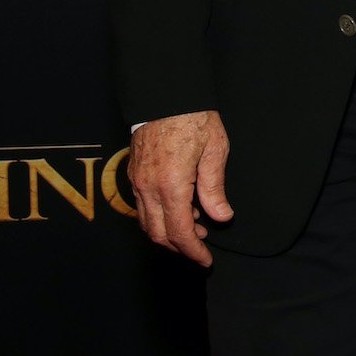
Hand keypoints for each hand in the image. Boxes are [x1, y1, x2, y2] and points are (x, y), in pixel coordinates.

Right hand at [130, 109, 231, 264]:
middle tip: (202, 247)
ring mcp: (137, 181)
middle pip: (158, 233)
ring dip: (169, 231)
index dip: (193, 251)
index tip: (206, 260)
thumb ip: (214, 188)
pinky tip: (180, 208)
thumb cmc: (194, 118)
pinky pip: (142, 206)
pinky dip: (159, 216)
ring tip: (196, 226)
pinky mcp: (133, 173)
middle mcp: (147, 187)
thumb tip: (221, 217)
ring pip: (147, 222)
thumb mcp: (215, 151)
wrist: (166, 94)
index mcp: (171, 185)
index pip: (179, 232)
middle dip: (180, 246)